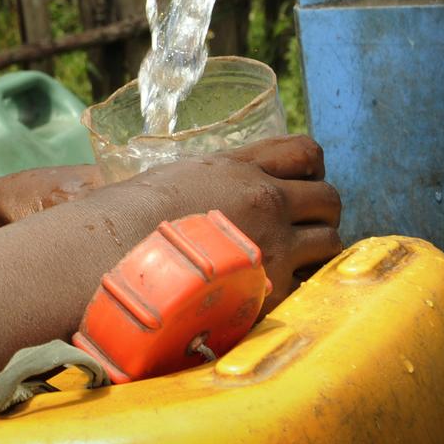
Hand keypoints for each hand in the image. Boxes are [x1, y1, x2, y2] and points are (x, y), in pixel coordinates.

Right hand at [78, 135, 342, 313]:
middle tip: (300, 230)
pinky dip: (302, 286)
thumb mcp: (174, 179)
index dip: (311, 170)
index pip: (305, 152)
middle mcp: (264, 199)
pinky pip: (310, 283)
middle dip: (321, 214)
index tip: (299, 184)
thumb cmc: (126, 218)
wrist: (111, 256)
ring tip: (290, 265)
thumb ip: (209, 183)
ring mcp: (273, 244)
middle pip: (329, 198)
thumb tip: (213, 199)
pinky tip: (278, 291)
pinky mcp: (270, 288)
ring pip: (331, 241)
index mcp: (238, 167)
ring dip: (317, 251)